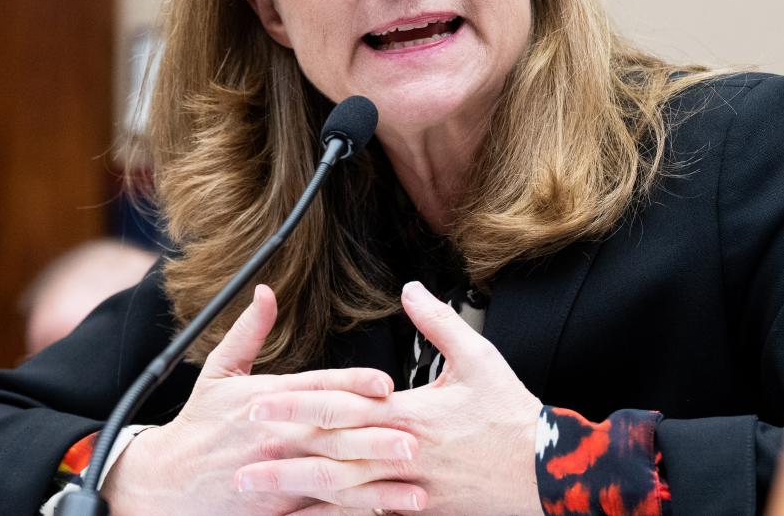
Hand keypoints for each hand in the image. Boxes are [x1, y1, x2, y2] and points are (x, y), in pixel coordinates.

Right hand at [101, 284, 424, 514]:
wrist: (160, 485)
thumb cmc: (197, 426)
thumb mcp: (218, 373)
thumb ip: (248, 332)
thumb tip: (266, 290)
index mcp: (265, 401)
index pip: (315, 390)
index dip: (352, 385)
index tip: (387, 384)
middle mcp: (274, 437)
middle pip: (330, 435)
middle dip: (373, 437)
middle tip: (414, 438)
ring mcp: (274, 476)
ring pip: (332, 477)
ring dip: (374, 481)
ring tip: (412, 483)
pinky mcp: (273, 509)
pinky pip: (318, 511)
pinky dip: (351, 511)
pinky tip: (383, 509)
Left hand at [248, 282, 542, 515]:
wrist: (544, 470)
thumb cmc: (510, 416)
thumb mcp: (478, 358)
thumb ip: (438, 323)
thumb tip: (410, 290)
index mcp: (410, 414)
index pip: (342, 409)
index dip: (296, 407)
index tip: (259, 404)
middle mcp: (402, 453)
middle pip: (330, 456)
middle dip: (282, 457)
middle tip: (239, 457)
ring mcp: (408, 488)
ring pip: (341, 492)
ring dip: (296, 492)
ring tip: (258, 493)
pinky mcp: (419, 509)